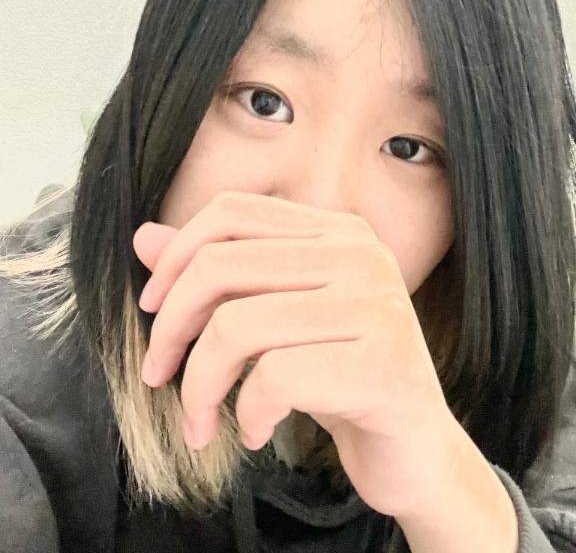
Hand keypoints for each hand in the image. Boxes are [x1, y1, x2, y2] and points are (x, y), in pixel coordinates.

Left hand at [133, 191, 459, 517]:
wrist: (412, 453)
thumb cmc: (334, 378)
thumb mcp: (271, 320)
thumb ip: (215, 276)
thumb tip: (142, 237)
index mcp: (337, 232)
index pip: (231, 212)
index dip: (176, 257)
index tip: (152, 311)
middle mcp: (362, 254)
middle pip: (221, 265)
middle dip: (170, 328)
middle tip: (157, 374)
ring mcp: (378, 306)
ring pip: (236, 325)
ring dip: (200, 387)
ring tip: (202, 421)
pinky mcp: (385, 367)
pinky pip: (276, 378)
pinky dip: (249, 415)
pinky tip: (258, 433)